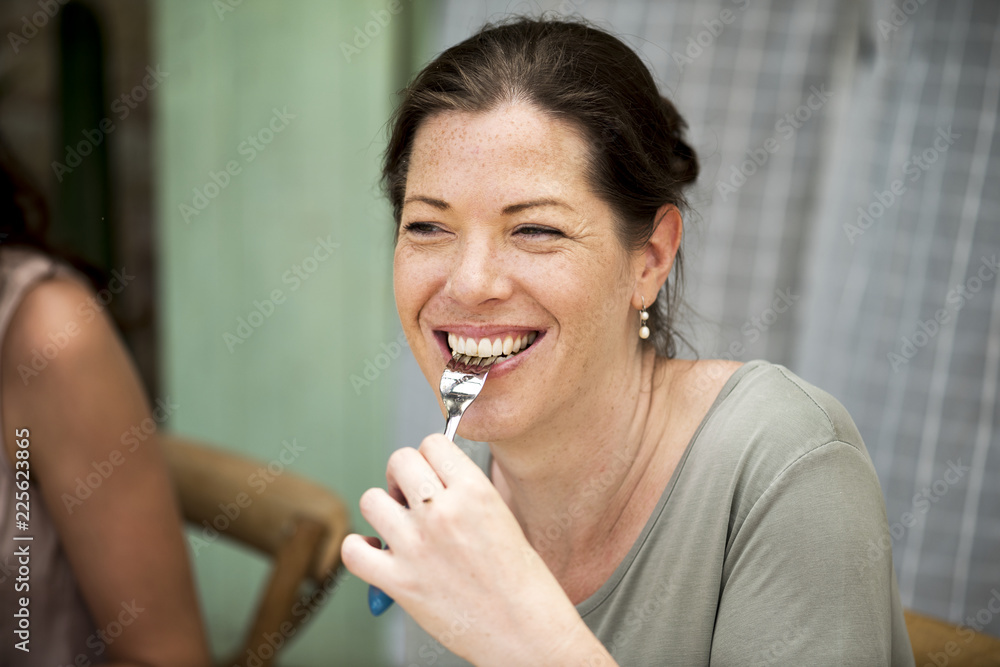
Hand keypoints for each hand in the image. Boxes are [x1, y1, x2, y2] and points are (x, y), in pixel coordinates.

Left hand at [341, 434, 597, 665]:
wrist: (525, 629)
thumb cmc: (521, 580)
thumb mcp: (501, 516)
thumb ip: (464, 493)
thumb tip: (429, 478)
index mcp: (474, 491)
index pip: (432, 443)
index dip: (429, 457)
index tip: (431, 473)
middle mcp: (442, 512)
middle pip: (398, 460)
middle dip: (402, 475)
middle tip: (411, 496)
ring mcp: (417, 546)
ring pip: (371, 499)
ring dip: (382, 509)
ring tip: (398, 526)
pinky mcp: (399, 582)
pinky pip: (353, 550)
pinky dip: (359, 549)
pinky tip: (376, 552)